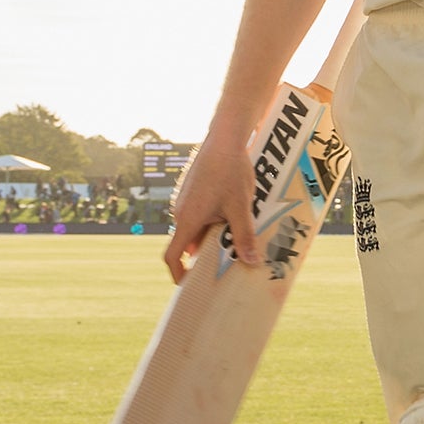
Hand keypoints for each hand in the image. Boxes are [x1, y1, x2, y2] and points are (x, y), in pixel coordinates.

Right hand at [161, 127, 261, 283]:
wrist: (224, 138)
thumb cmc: (230, 171)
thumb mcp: (240, 206)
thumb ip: (244, 236)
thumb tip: (251, 262)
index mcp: (187, 219)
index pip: (173, 255)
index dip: (178, 273)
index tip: (188, 285)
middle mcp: (181, 212)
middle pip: (188, 243)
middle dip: (205, 254)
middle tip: (226, 262)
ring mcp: (186, 200)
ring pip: (197, 227)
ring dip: (212, 235)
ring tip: (236, 236)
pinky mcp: (193, 191)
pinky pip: (200, 213)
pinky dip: (213, 220)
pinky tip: (234, 214)